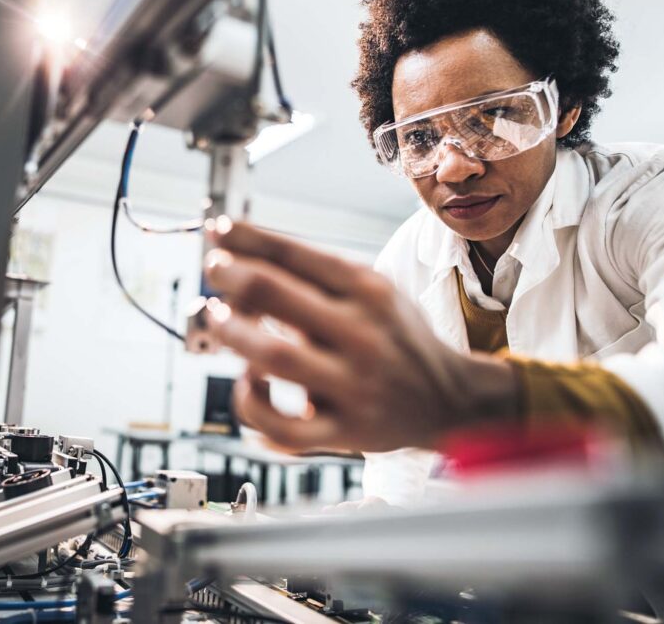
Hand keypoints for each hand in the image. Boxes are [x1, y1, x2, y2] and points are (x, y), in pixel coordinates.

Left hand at [204, 221, 517, 452]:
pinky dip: (253, 405)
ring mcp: (353, 385)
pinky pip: (284, 428)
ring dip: (233, 333)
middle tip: (213, 269)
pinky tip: (248, 383)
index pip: (294, 252)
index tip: (217, 230)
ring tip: (217, 317)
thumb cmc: (396, 338)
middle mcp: (362, 333)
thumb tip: (244, 253)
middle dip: (231, 275)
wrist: (449, 400)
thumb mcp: (374, 290)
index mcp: (368, 290)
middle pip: (275, 294)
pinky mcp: (345, 432)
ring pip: (274, 356)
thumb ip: (318, 276)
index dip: (246, 238)